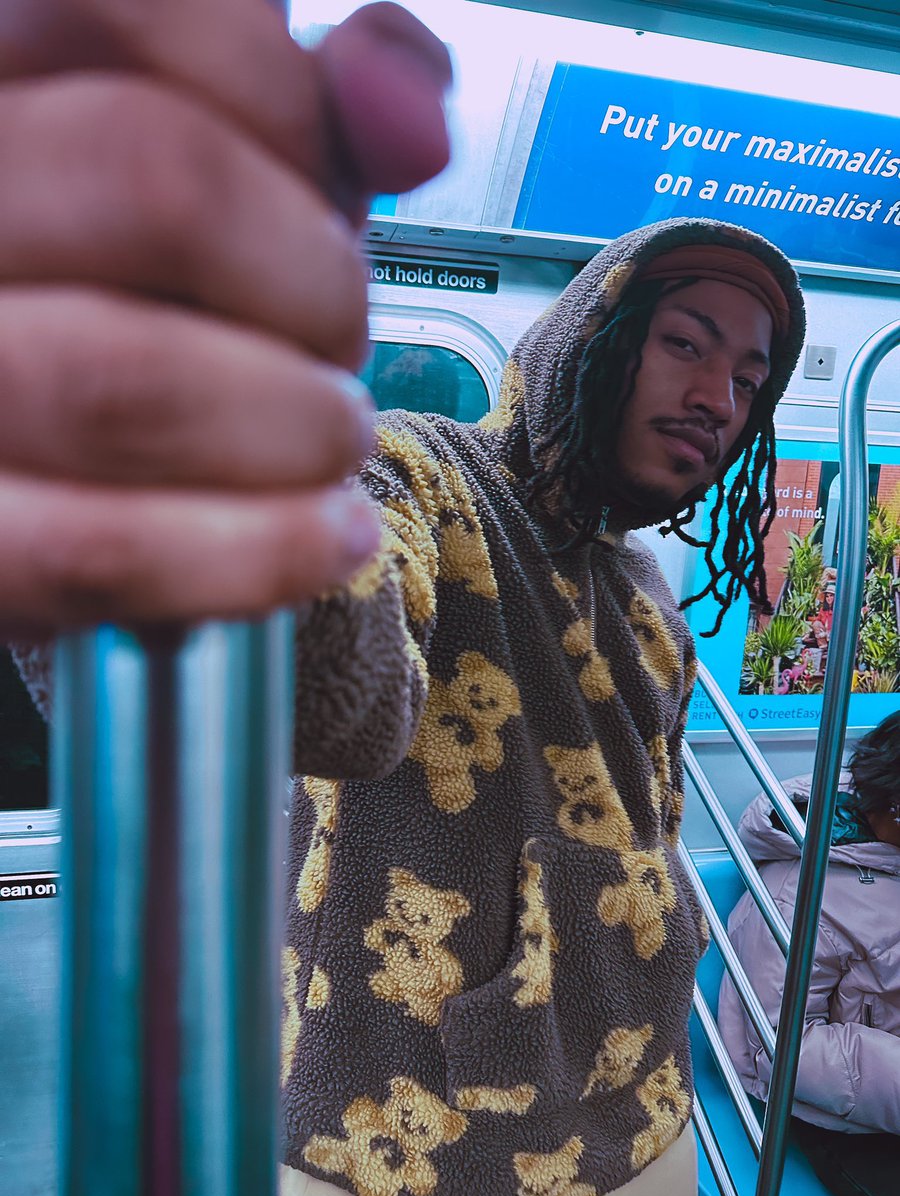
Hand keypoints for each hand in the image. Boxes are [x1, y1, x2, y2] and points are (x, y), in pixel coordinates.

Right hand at [0, 0, 450, 636]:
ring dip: (296, 423)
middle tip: (339, 337)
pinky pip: (100, 554)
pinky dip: (258, 554)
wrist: (37, 477)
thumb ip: (310, 114)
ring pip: (126, 380)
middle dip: (312, 278)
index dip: (283, 96)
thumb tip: (412, 117)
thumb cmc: (144, 306)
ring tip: (334, 439)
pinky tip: (326, 537)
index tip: (328, 185)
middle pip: (156, 182)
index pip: (132, 5)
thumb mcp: (221, 175)